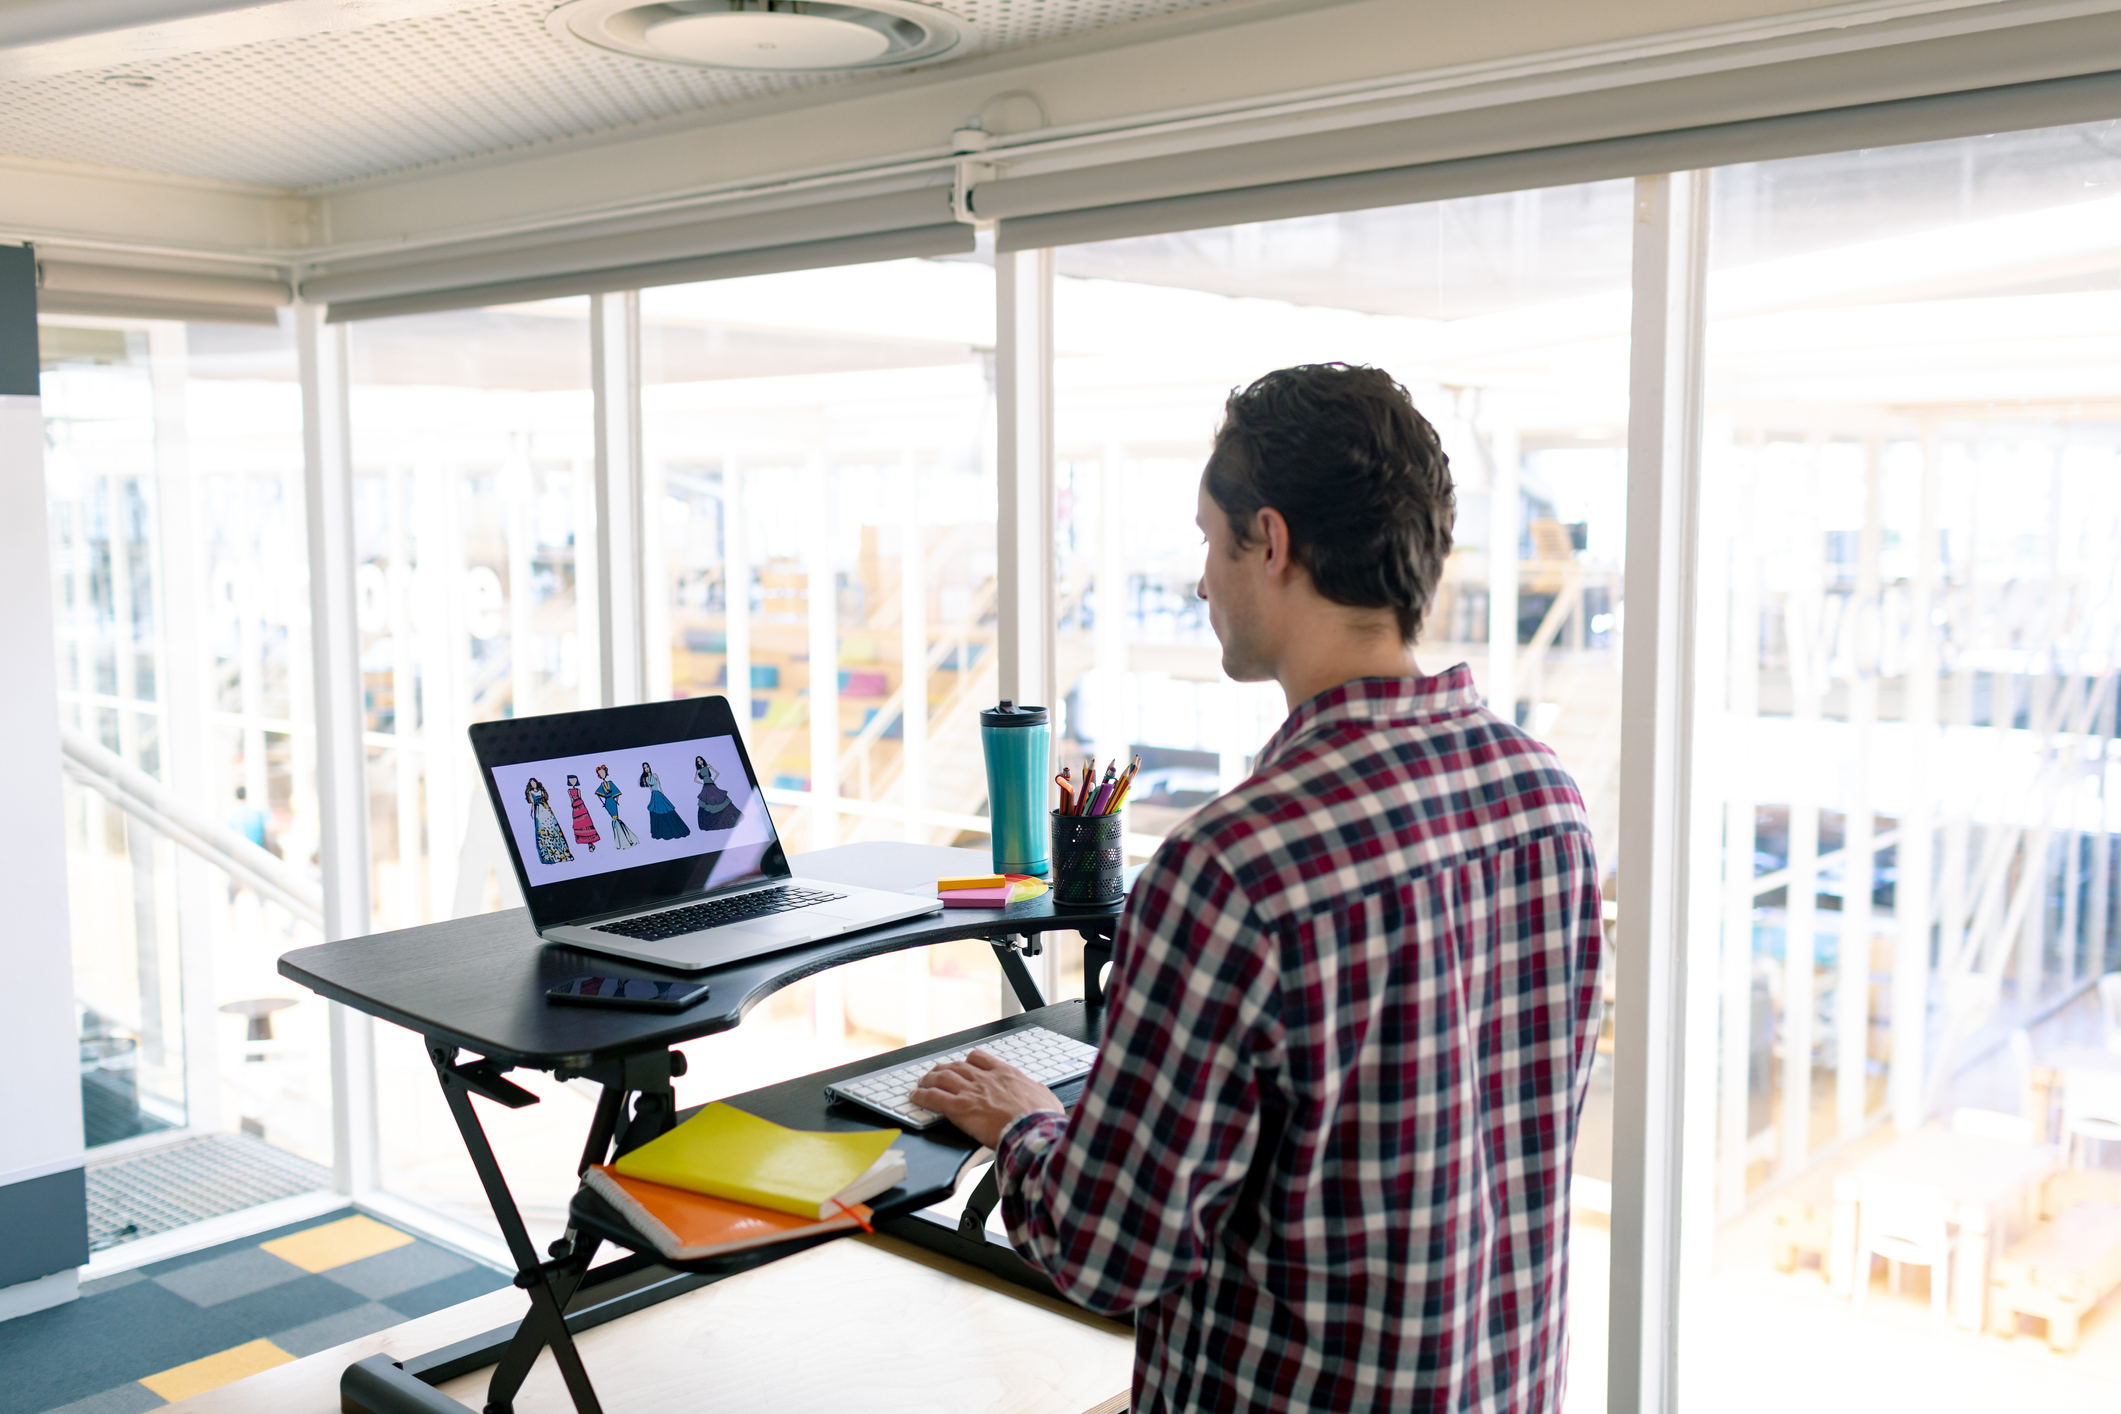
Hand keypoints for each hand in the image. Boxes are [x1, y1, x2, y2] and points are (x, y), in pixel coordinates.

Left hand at [909, 1049, 1062, 1148]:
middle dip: (943, 1069)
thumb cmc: (1041, 1118)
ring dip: (929, 1080)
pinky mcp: (960, 1108)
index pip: (979, 1058)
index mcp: (1005, 1074)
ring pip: (942, 1077)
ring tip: (921, 1084)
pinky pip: (934, 1098)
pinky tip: (915, 1097)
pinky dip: (922, 1096)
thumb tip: (1039, 1096)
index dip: (967, 1062)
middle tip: (935, 1074)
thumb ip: (1034, 1092)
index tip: (963, 1065)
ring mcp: (971, 1091)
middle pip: (956, 1066)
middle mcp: (985, 1079)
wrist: (1033, 1129)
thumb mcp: (1044, 1097)